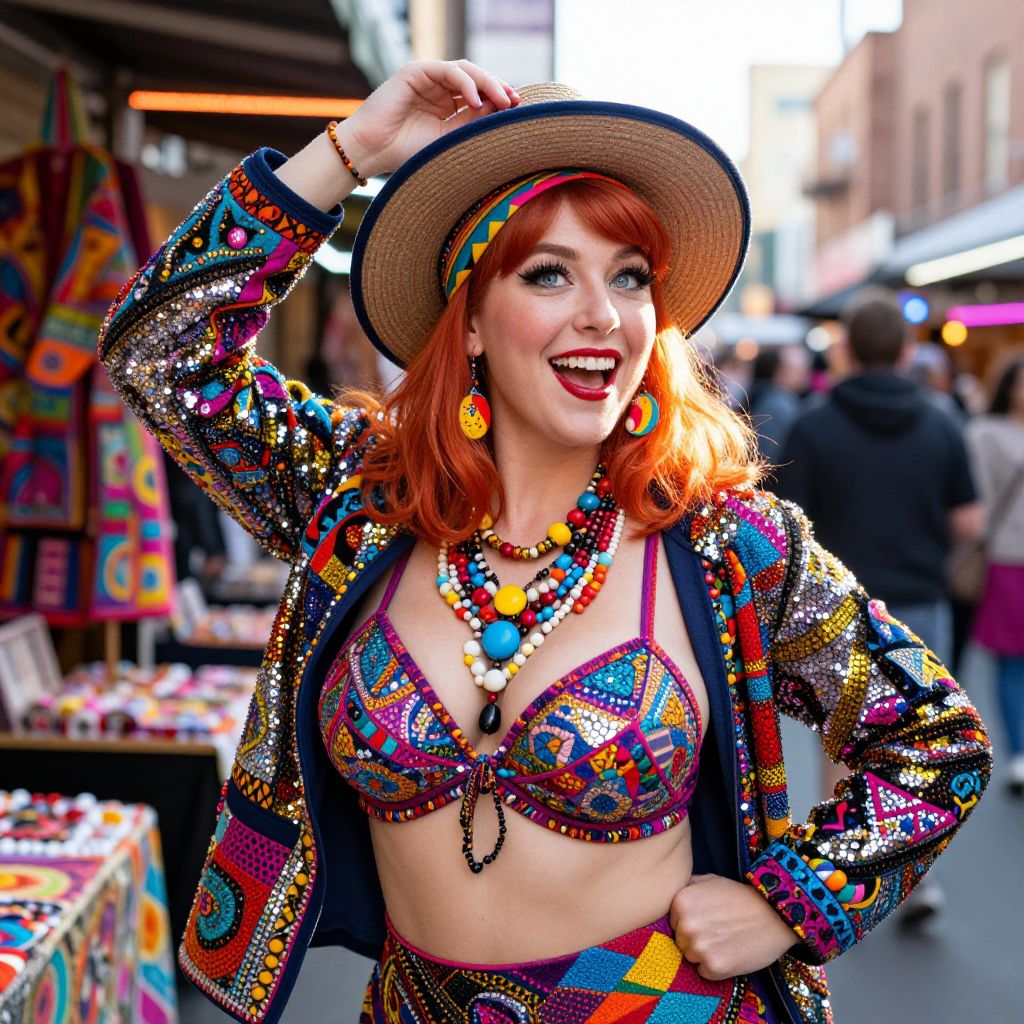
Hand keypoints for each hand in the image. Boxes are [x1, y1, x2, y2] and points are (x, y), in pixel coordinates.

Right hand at [340, 60, 517, 177]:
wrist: (373, 150)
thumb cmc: (407, 152)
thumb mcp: (448, 139)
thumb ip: (471, 125)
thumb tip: (502, 113)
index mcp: (446, 106)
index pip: (479, 96)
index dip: (498, 100)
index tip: (517, 111)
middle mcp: (439, 90)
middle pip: (475, 80)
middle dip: (497, 88)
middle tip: (515, 102)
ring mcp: (427, 79)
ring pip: (465, 71)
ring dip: (486, 83)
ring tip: (502, 100)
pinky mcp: (416, 72)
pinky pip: (447, 71)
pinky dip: (465, 83)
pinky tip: (477, 100)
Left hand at [669, 874, 796, 980]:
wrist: (775, 915)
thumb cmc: (741, 896)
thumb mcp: (710, 880)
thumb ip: (687, 887)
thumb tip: (671, 894)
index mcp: (680, 902)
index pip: (674, 922)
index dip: (691, 922)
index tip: (707, 919)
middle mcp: (686, 925)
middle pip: (680, 941)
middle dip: (695, 938)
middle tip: (717, 930)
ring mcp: (699, 948)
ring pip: (691, 958)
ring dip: (704, 953)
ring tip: (725, 941)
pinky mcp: (715, 968)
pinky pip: (704, 972)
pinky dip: (715, 967)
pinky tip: (730, 953)